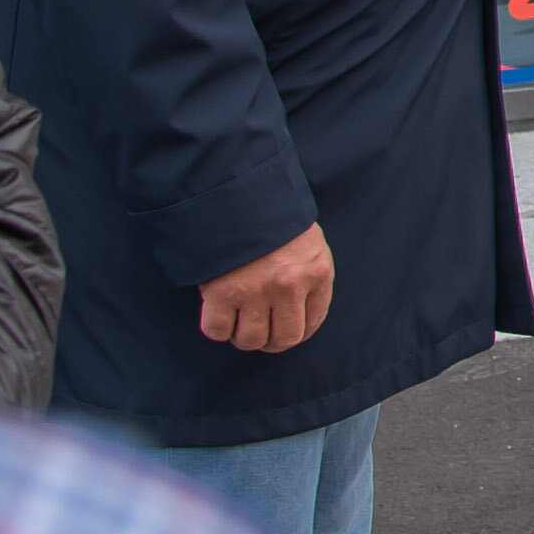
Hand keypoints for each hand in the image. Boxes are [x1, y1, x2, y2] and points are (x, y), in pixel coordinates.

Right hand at [199, 225, 335, 353]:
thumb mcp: (307, 241)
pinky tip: (220, 313)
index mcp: (317, 272)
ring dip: (243, 336)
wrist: (237, 190)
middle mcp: (289, 286)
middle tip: (261, 332)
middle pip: (283, 340)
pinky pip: (217, 330)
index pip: (313, 323)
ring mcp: (255, 291)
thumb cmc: (274, 215)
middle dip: (271, 342)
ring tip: (239, 322)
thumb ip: (308, 274)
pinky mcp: (221, 292)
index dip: (297, 332)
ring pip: (250, 340)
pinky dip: (217, 327)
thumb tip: (300, 312)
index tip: (285, 330)